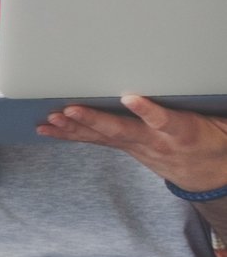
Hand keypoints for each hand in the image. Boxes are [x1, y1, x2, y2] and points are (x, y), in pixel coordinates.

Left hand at [41, 96, 226, 194]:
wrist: (210, 174)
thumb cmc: (215, 139)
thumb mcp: (220, 121)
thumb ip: (206, 107)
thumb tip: (207, 82)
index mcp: (182, 131)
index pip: (163, 121)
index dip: (147, 111)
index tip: (130, 97)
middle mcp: (155, 141)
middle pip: (121, 131)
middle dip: (93, 120)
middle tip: (68, 110)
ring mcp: (138, 147)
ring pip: (102, 138)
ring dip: (74, 129)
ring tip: (49, 120)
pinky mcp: (127, 148)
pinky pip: (96, 142)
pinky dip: (70, 135)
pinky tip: (48, 129)